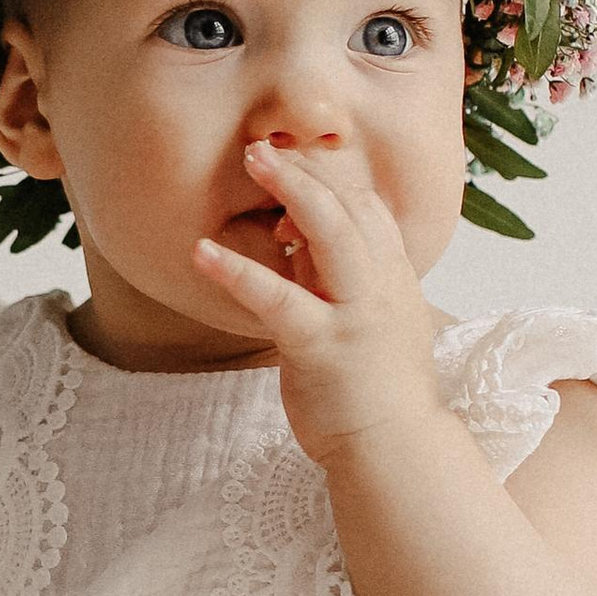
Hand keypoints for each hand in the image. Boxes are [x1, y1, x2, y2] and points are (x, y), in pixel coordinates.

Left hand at [193, 139, 444, 468]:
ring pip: (330, 232)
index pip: (369, 205)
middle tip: (261, 144)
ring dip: (290, 188)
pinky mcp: (322, 347)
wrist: (394, 451)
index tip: (291, 166)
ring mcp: (356, 314)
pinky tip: (201, 252)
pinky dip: (238, 271)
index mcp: (393, 278)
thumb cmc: (376, 391)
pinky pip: (278, 298)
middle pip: (352, 204)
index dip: (331, 178)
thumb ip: (339, 278)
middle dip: (308, 167)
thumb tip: (299, 239)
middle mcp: (382, 286)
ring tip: (249, 158)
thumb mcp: (368, 321)